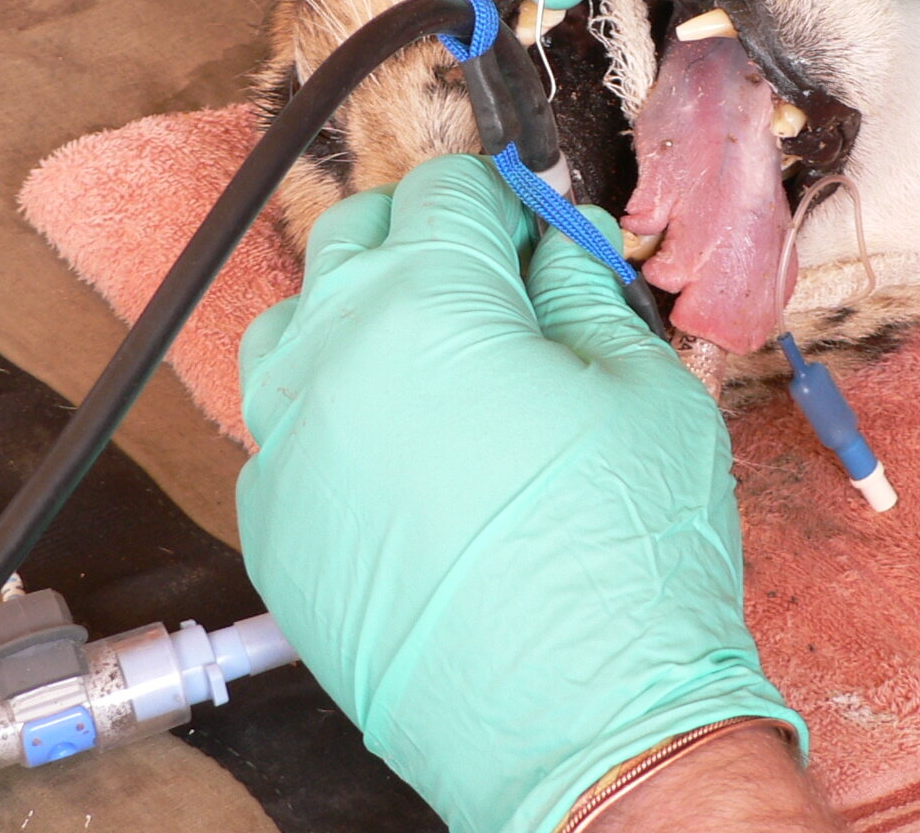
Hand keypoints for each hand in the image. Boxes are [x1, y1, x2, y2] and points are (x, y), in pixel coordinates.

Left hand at [236, 156, 803, 832]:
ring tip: (438, 355)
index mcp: (428, 304)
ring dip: (361, 310)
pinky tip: (407, 448)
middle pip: (355, 236)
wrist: (583, 729)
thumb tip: (558, 245)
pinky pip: (286, 424)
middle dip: (426, 235)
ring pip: (297, 324)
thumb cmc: (623, 564)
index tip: (535, 224)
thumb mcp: (645, 388)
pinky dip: (337, 407)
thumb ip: (586, 291)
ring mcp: (288, 445)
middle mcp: (332, 360)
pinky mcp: (273, 526)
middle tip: (496, 280)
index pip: (445, 190)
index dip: (504, 196)